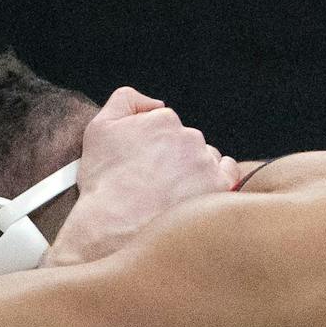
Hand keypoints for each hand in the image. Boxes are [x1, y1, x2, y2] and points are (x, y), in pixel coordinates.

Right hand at [44, 86, 237, 266]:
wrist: (110, 226)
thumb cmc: (103, 184)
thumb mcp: (98, 129)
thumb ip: (125, 100)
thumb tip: (153, 102)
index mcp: (162, 121)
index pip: (166, 125)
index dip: (152, 144)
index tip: (142, 162)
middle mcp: (188, 136)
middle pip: (186, 141)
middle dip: (172, 156)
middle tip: (151, 181)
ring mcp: (204, 162)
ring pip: (204, 157)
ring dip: (192, 169)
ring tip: (167, 193)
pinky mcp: (217, 186)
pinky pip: (227, 173)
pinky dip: (214, 180)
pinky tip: (193, 192)